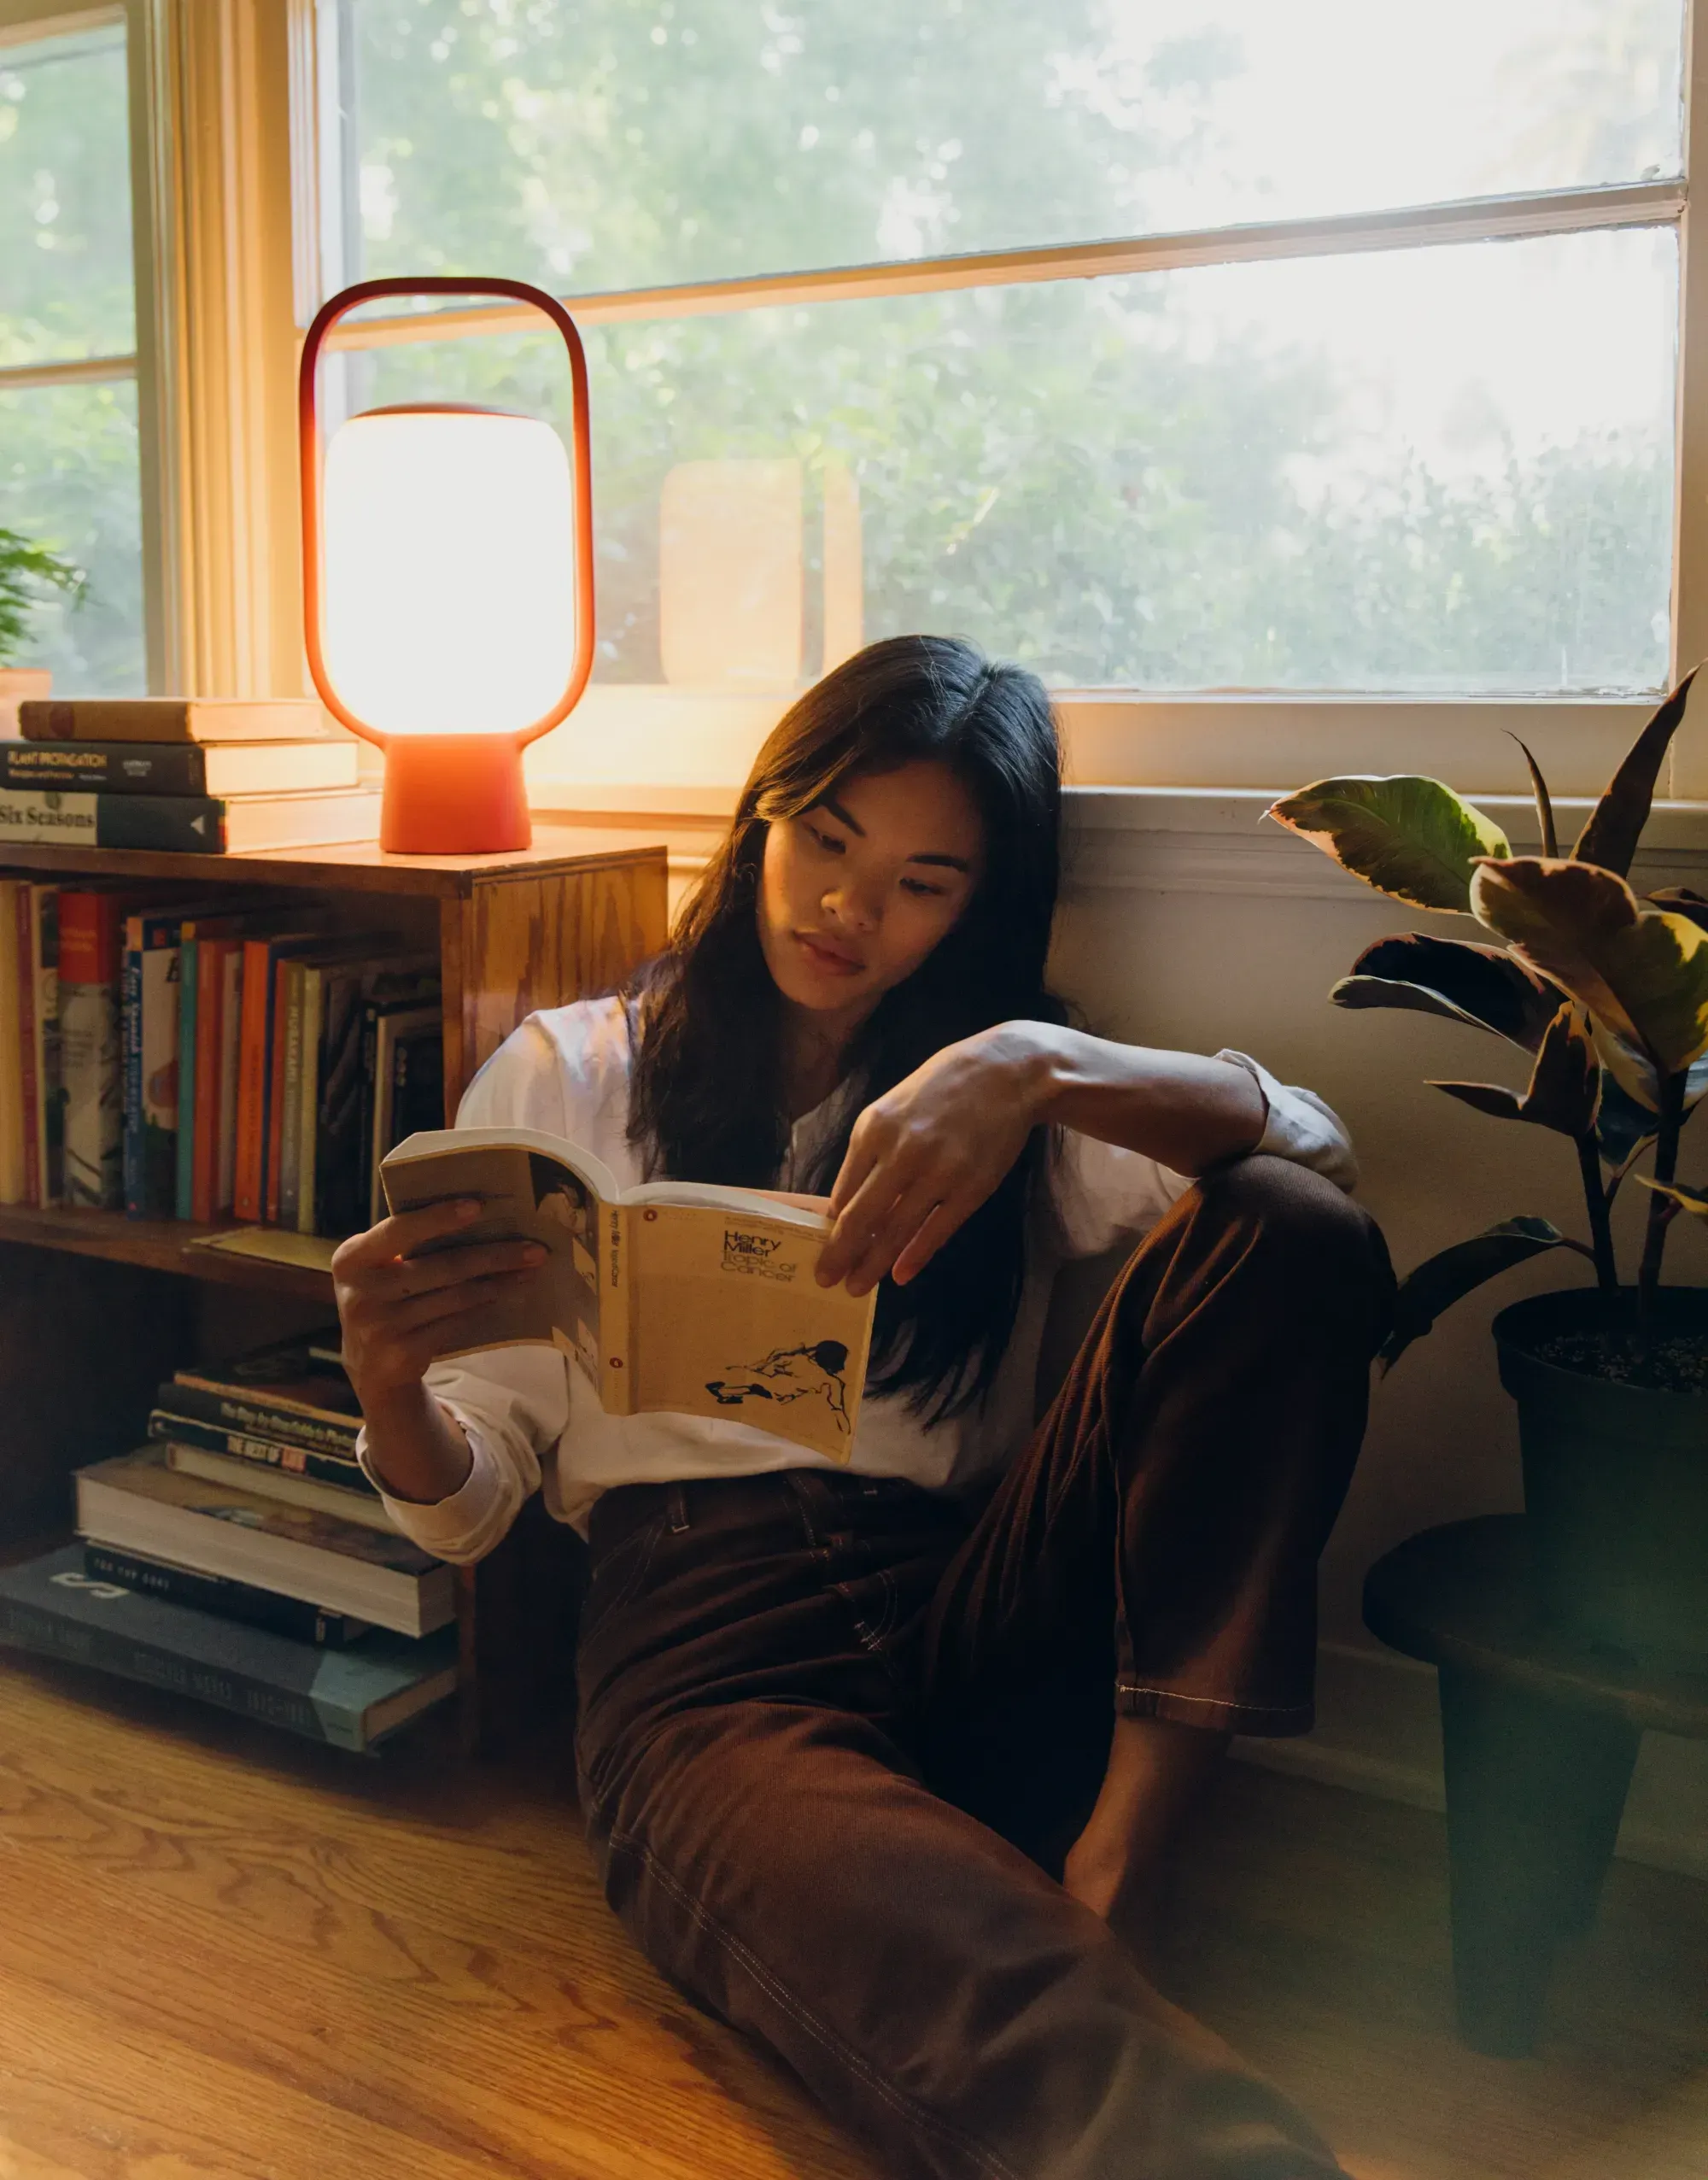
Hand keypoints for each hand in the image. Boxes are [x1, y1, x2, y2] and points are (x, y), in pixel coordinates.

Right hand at [332, 1198, 546, 1415]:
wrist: (368, 1365)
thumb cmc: (384, 1297)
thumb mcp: (377, 1268)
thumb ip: (405, 1244)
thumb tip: (479, 1216)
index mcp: (352, 1258)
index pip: (399, 1230)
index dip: (439, 1218)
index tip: (479, 1206)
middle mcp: (361, 1293)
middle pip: (443, 1266)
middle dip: (494, 1255)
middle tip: (535, 1248)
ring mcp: (381, 1327)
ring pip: (457, 1296)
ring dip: (499, 1282)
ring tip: (529, 1270)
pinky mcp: (402, 1353)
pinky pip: (457, 1322)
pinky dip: (484, 1306)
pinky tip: (504, 1294)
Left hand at [817, 1028, 1046, 1295]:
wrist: (1006, 1073)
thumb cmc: (944, 1086)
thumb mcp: (893, 1105)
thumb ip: (869, 1149)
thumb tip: (847, 1200)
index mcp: (874, 1129)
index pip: (844, 1190)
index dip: (831, 1226)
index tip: (822, 1248)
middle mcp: (901, 1152)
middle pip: (861, 1217)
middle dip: (840, 1254)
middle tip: (825, 1279)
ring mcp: (938, 1173)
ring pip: (896, 1231)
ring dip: (872, 1264)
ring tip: (856, 1287)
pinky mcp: (971, 1188)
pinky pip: (936, 1231)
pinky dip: (915, 1256)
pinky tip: (900, 1275)